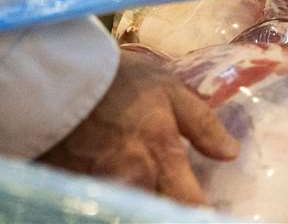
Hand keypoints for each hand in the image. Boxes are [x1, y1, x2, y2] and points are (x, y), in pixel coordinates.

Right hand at [39, 47, 238, 203]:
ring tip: (146, 183)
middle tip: (172, 189)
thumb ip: (201, 123)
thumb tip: (231, 153)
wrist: (56, 77)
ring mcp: (103, 189)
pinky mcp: (77, 188)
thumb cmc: (117, 80)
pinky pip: (105, 200)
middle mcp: (134, 182)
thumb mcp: (167, 88)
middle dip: (168, 207)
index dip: (201, 212)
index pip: (191, 207)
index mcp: (162, 158)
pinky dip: (114, 196)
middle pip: (159, 212)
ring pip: (132, 206)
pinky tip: (114, 179)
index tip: (206, 207)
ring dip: (142, 199)